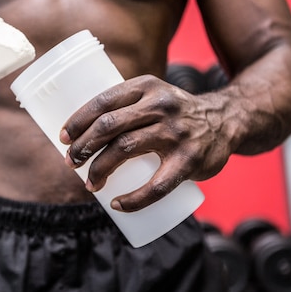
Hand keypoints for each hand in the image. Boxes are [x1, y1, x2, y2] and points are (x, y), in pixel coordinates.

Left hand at [59, 74, 233, 211]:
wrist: (227, 119)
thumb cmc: (176, 112)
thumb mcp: (153, 96)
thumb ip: (124, 107)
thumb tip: (80, 132)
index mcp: (146, 87)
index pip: (103, 101)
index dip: (78, 121)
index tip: (63, 138)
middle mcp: (160, 105)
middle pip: (109, 126)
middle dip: (82, 147)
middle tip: (70, 162)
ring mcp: (176, 132)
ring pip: (125, 149)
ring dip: (99, 169)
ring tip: (89, 184)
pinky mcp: (190, 160)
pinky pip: (157, 185)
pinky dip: (133, 199)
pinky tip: (117, 204)